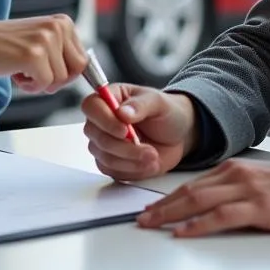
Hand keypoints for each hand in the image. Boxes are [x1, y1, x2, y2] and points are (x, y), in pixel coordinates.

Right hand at [0, 15, 86, 93]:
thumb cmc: (6, 47)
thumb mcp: (41, 41)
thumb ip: (63, 52)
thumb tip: (92, 73)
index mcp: (63, 22)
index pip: (83, 59)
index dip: (65, 72)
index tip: (47, 70)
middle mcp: (58, 26)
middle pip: (77, 70)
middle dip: (57, 80)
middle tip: (36, 74)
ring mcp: (47, 39)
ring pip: (60, 80)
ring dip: (41, 83)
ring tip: (23, 70)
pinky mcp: (35, 55)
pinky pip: (45, 85)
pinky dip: (31, 87)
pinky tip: (16, 74)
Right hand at [82, 85, 197, 180]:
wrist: (178, 135)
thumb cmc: (167, 112)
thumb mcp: (159, 103)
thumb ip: (140, 105)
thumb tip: (122, 112)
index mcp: (110, 97)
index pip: (91, 106)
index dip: (104, 120)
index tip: (124, 130)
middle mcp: (102, 120)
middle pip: (96, 136)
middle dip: (124, 147)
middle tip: (148, 149)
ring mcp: (105, 142)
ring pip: (104, 156)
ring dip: (131, 160)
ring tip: (153, 156)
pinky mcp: (112, 162)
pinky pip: (112, 171)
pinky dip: (132, 170)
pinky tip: (148, 164)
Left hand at [136, 155, 269, 235]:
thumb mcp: (260, 180)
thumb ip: (237, 188)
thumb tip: (214, 203)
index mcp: (234, 169)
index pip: (192, 183)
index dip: (168, 196)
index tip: (152, 208)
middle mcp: (235, 175)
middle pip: (189, 191)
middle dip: (162, 205)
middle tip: (142, 218)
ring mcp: (246, 189)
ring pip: (198, 200)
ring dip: (171, 213)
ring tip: (152, 224)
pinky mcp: (259, 207)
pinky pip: (221, 216)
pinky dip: (198, 224)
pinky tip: (184, 232)